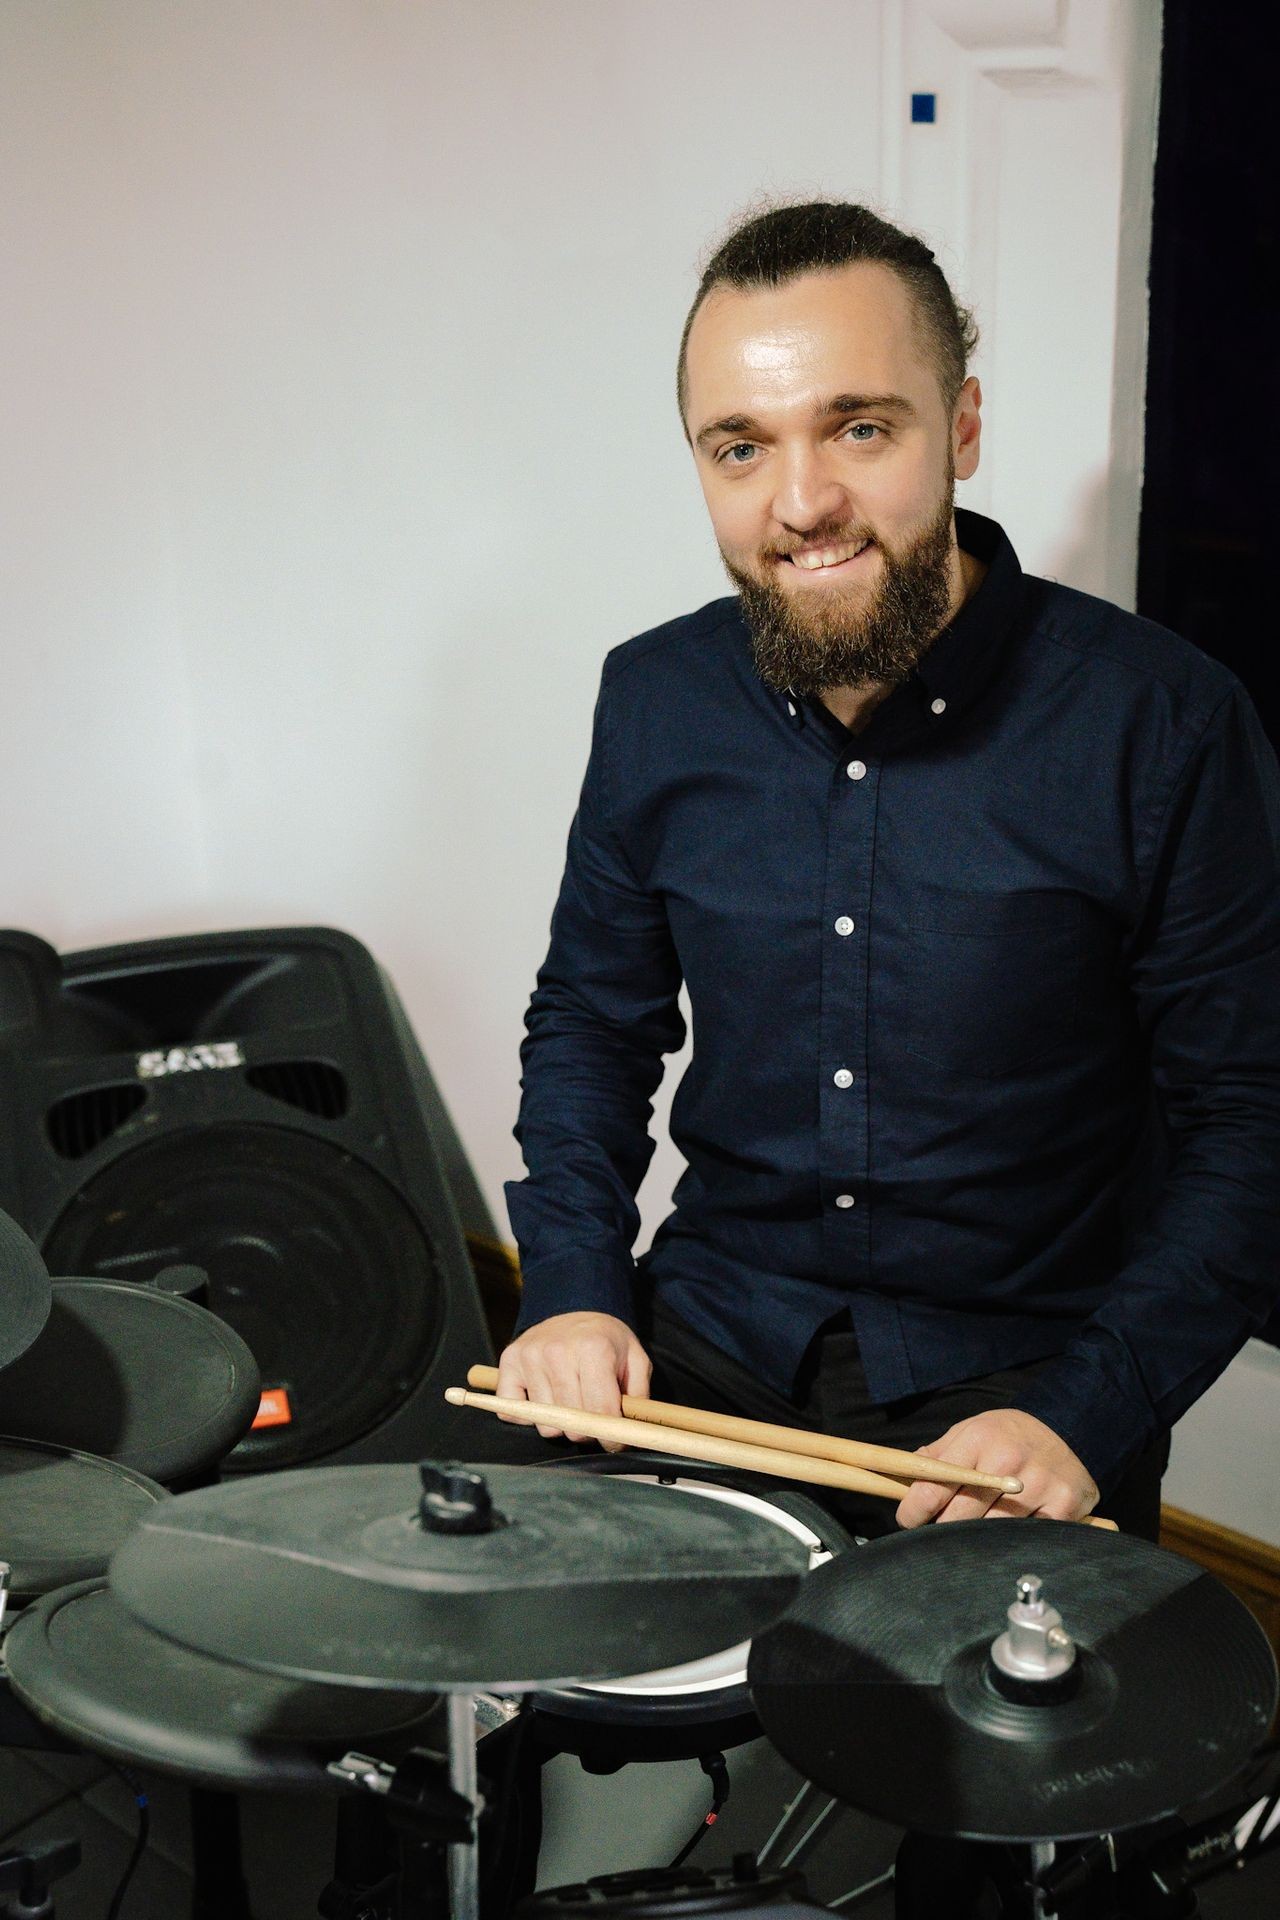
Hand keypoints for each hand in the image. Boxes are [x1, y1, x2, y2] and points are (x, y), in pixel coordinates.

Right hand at [496, 1311, 651, 1443]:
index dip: (611, 1435)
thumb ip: (639, 1396)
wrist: (572, 1308)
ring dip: (560, 1423)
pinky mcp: (508, 1362)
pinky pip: (512, 1412)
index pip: (600, 1411)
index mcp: (593, 1348)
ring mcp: (529, 1357)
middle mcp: (557, 1351)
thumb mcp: (635, 1360)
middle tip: (592, 1416)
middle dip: (587, 1429)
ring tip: (570, 1402)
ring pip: (545, 1423)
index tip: (614, 1441)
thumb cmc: (605, 1340)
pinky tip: (544, 1398)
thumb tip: (629, 1432)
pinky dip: (527, 1415)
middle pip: (572, 1423)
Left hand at [894, 1408, 1098, 1527]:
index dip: (914, 1510)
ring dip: (979, 1537)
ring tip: (977, 1528)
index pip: (933, 1485)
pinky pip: (1028, 1538)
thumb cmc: (1008, 1435)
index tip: (909, 1519)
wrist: (1067, 1428)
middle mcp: (1007, 1461)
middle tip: (942, 1528)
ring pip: (992, 1531)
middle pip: (960, 1516)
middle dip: (944, 1526)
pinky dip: (1015, 1540)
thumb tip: (898, 1477)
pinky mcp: (1064, 1505)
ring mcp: (1038, 1484)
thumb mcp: (969, 1432)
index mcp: (977, 1439)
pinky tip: (1012, 1531)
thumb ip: (937, 1456)